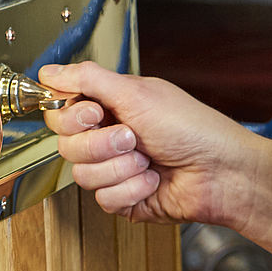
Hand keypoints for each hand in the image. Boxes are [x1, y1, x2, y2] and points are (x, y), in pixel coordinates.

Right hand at [39, 62, 249, 225]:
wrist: (222, 172)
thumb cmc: (192, 128)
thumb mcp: (136, 92)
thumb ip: (87, 79)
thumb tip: (49, 71)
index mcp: (109, 106)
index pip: (60, 111)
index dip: (71, 116)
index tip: (96, 113)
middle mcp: (108, 136)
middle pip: (67, 145)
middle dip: (101, 143)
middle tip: (132, 136)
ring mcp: (114, 169)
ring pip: (82, 175)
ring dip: (120, 167)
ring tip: (148, 159)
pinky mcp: (122, 198)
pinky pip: (102, 199)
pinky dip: (131, 189)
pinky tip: (153, 180)